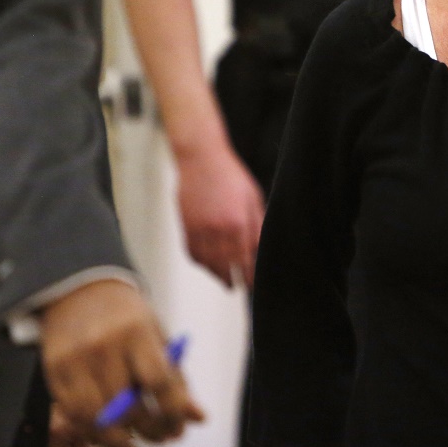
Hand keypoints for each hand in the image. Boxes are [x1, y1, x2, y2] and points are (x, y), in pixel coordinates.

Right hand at [40, 278, 203, 446]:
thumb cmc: (125, 316)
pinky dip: (93, 430)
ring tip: (136, 440)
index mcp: (135, 329)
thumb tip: (197, 417)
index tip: (178, 425)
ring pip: (98, 419)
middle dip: (151, 430)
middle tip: (163, 435)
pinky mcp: (54, 371)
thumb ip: (175, 377)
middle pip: (129, 406)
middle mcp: (103, 344)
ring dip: (121, 440)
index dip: (172, 412)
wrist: (81, 290)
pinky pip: (74, 415)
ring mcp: (75, 359)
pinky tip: (109, 430)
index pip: (158, 381)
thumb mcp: (156, 335)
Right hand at [176, 141, 263, 287]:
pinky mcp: (186, 225)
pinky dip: (200, 262)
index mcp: (239, 222)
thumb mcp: (252, 196)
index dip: (249, 275)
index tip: (252, 285)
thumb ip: (257, 223)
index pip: (245, 259)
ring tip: (223, 281)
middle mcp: (218, 230)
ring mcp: (200, 229)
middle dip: (233, 279)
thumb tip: (261, 247)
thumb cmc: (229, 174)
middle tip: (237, 288)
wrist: (201, 158)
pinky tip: (207, 265)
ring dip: (216, 274)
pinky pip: (192, 252)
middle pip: (226, 265)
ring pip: (207, 262)